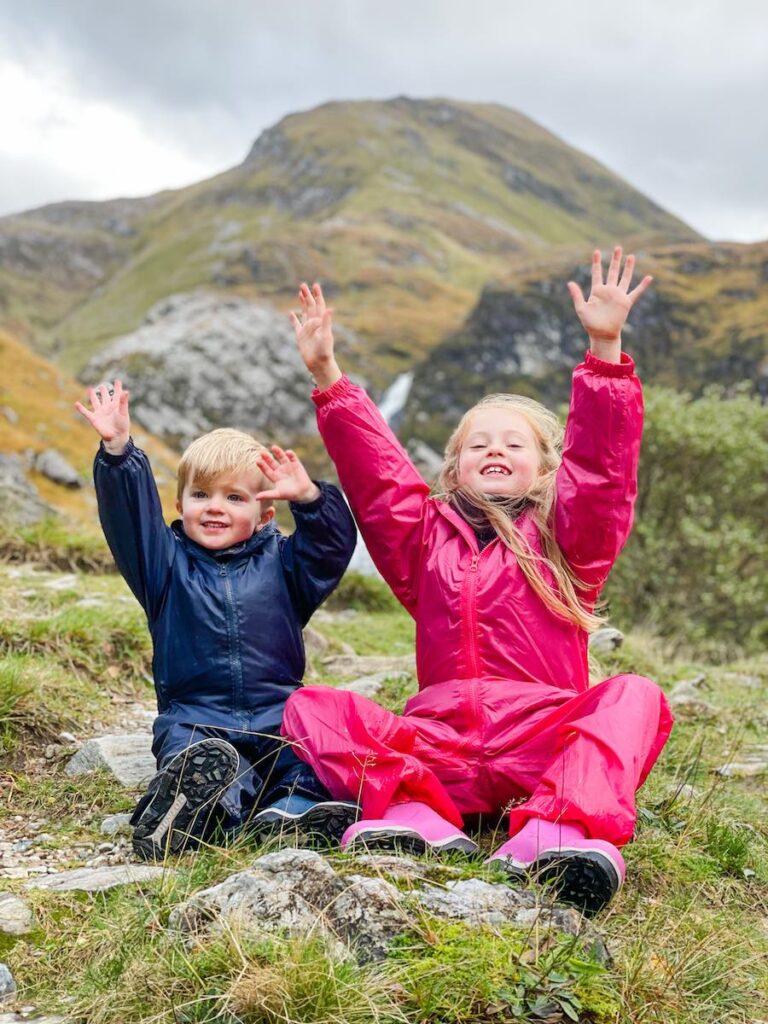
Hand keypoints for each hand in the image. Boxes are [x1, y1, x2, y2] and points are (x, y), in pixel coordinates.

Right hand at [75, 380, 129, 454]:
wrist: (116, 437)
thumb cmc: (122, 425)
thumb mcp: (123, 412)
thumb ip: (123, 402)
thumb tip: (126, 391)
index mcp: (115, 406)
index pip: (117, 394)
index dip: (117, 387)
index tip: (118, 380)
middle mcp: (107, 408)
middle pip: (105, 397)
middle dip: (103, 391)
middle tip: (102, 385)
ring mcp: (100, 413)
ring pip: (95, 402)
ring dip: (92, 396)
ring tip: (89, 389)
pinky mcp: (94, 419)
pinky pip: (86, 412)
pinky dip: (80, 408)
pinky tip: (76, 403)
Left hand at [254, 445, 320, 503]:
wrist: (303, 492)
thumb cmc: (289, 494)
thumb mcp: (278, 495)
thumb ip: (267, 495)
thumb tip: (256, 498)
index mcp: (275, 477)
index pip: (267, 470)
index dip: (262, 466)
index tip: (257, 461)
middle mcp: (280, 470)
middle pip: (272, 462)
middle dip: (267, 457)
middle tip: (261, 452)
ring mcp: (288, 466)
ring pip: (281, 457)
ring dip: (278, 452)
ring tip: (273, 447)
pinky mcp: (296, 464)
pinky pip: (293, 457)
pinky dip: (291, 454)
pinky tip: (288, 452)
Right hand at [289, 282, 341, 389]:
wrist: (319, 364)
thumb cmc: (324, 351)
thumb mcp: (326, 335)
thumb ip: (326, 322)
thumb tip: (330, 309)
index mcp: (321, 322)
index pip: (319, 305)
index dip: (317, 295)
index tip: (315, 285)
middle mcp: (314, 324)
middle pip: (311, 306)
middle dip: (307, 295)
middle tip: (303, 285)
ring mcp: (307, 329)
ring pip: (304, 312)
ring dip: (302, 303)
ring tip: (300, 293)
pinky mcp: (300, 336)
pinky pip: (296, 325)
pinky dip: (293, 318)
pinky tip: (290, 312)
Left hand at [567, 247, 651, 362]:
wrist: (602, 334)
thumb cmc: (590, 324)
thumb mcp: (581, 308)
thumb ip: (577, 295)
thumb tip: (570, 283)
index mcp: (597, 291)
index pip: (597, 273)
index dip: (597, 263)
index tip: (596, 251)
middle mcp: (609, 291)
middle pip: (613, 272)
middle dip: (615, 260)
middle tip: (618, 247)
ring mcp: (618, 295)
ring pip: (624, 278)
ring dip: (628, 268)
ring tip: (631, 256)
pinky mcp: (626, 302)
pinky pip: (636, 292)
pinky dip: (643, 286)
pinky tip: (649, 277)